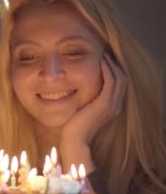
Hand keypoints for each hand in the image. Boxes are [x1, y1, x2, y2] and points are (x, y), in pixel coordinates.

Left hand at [60, 54, 126, 170]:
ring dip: (111, 64)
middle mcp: (115, 106)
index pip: (117, 85)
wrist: (74, 140)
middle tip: (105, 53)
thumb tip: (73, 91)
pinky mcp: (105, 103)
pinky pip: (111, 81)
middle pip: (121, 79)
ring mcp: (112, 105)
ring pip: (118, 78)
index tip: (103, 61)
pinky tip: (100, 61)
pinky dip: (108, 70)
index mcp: (111, 108)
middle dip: (114, 65)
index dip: (112, 71)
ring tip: (103, 54)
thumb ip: (82, 102)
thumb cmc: (72, 128)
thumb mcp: (80, 111)